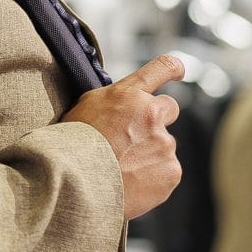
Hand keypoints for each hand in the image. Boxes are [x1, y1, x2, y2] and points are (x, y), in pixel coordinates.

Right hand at [62, 55, 184, 218]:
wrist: (74, 183)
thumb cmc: (73, 146)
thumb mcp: (86, 107)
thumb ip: (114, 101)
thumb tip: (126, 104)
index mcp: (129, 94)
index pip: (161, 68)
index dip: (173, 68)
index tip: (178, 71)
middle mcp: (151, 114)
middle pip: (169, 109)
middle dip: (156, 120)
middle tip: (133, 139)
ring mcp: (164, 144)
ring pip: (164, 146)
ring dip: (149, 154)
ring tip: (121, 169)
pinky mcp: (171, 171)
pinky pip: (166, 172)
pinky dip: (152, 178)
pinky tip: (130, 182)